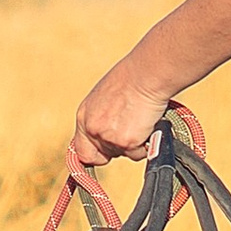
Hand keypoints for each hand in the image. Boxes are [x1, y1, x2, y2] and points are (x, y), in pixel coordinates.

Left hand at [70, 58, 170, 179]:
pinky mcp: (126, 142)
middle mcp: (92, 129)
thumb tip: (110, 129)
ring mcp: (108, 137)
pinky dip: (147, 143)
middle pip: (104, 155)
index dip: (95, 154)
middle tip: (130, 130)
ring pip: (124, 154)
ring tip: (141, 119)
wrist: (146, 75)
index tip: (105, 155)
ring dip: (135, 143)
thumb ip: (102, 116)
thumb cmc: (132, 79)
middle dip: (117, 148)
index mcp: (84, 117)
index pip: (82, 151)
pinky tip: (148, 123)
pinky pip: (139, 153)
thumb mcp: (105, 97)